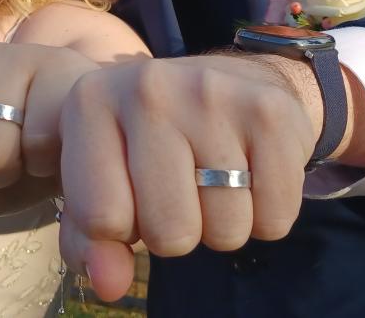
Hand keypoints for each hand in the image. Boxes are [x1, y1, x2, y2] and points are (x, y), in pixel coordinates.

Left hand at [56, 55, 318, 301]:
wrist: (227, 79)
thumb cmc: (150, 142)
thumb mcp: (102, 178)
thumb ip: (90, 240)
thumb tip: (109, 284)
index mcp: (92, 102)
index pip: (102, 217)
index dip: (122, 229)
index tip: (131, 194)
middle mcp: (148, 87)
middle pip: (170, 232)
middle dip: (177, 231)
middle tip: (180, 187)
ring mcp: (212, 94)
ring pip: (226, 230)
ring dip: (223, 223)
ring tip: (215, 176)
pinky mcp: (270, 111)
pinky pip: (274, 218)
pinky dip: (265, 214)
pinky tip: (250, 170)